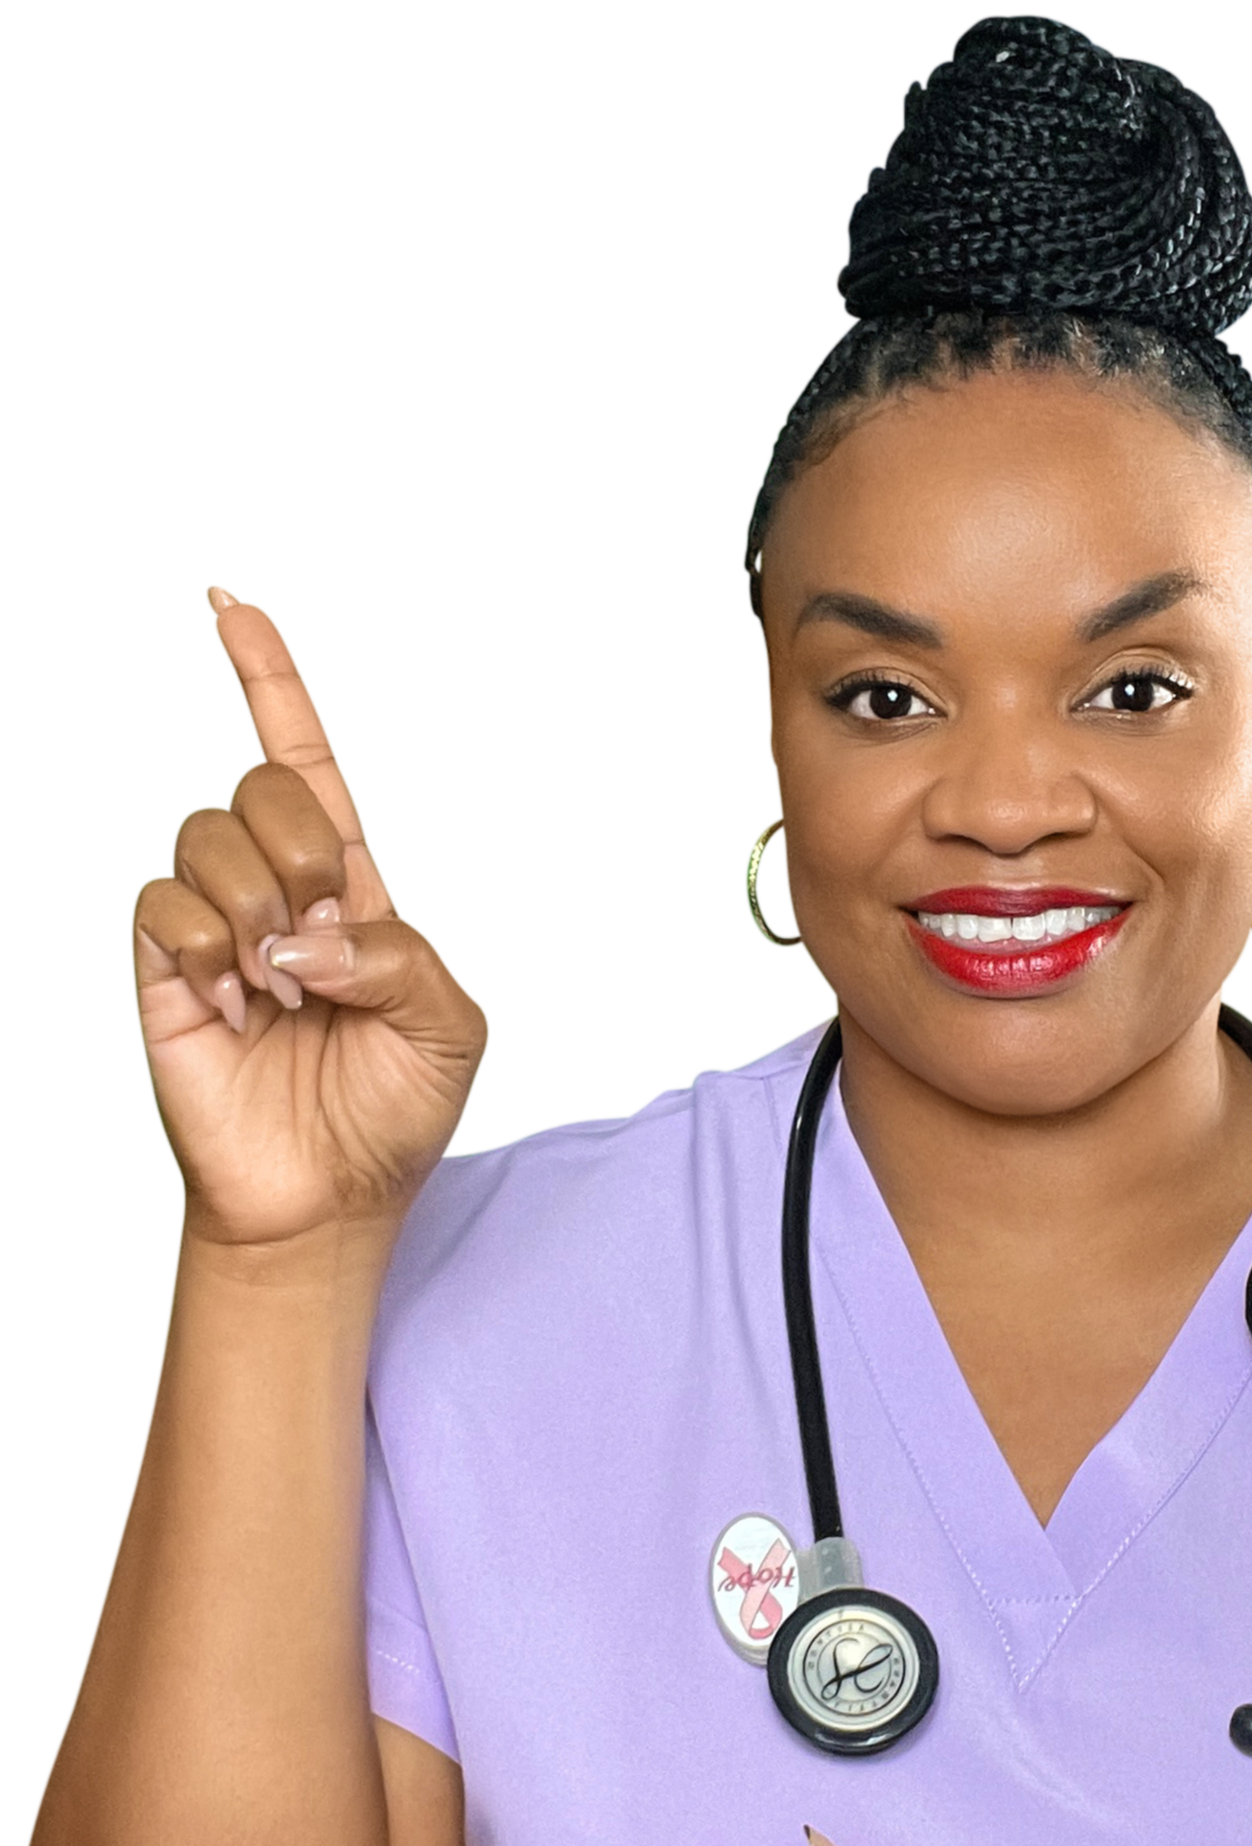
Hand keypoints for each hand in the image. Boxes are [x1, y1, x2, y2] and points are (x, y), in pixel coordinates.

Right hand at [132, 587, 490, 1249]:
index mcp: (347, 884)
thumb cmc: (391, 1110)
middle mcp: (271, 885)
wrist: (327, 1195)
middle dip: (305, 857)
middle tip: (322, 949)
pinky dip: (209, 958)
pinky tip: (233, 1014)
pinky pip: (163, 906)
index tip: (226, 600)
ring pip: (207, 836)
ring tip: (278, 998)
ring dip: (257, 918)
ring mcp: (210, 922)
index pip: (302, 755)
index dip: (266, 675)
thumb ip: (403, 956)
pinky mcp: (160, 966)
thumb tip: (305, 933)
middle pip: (261, 783)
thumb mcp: (449, 1028)